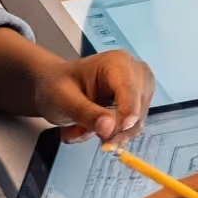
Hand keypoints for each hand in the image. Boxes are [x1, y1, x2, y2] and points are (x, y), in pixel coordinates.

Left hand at [33, 50, 154, 143]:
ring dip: (110, 133)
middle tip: (85, 135)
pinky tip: (93, 128)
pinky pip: (132, 126)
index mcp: (117, 63)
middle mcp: (135, 71)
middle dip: (112, 129)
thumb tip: (109, 128)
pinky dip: (112, 134)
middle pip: (137, 108)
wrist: (56, 85)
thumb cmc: (59, 86)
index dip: (125, 113)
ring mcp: (140, 86)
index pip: (130, 90)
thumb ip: (86, 114)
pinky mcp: (139, 101)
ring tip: (81, 129)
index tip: (112, 134)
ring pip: (137, 121)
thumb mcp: (64, 101)